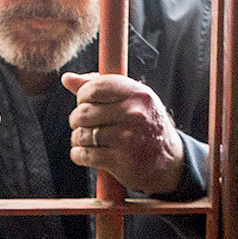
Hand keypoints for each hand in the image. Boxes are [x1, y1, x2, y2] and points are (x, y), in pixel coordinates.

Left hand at [61, 73, 184, 194]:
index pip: (93, 88)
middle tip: (83, 125)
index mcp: (137, 94)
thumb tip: (67, 78)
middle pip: (83, 113)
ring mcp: (128, 138)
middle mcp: (134, 114)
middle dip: (76, 120)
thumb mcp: (132, 100)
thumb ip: (99, 87)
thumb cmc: (146, 125)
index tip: (85, 104)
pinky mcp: (121, 161)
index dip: (82, 97)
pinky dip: (78, 155)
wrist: (170, 160)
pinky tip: (84, 154)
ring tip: (86, 140)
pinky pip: (84, 155)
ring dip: (78, 139)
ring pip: (82, 135)